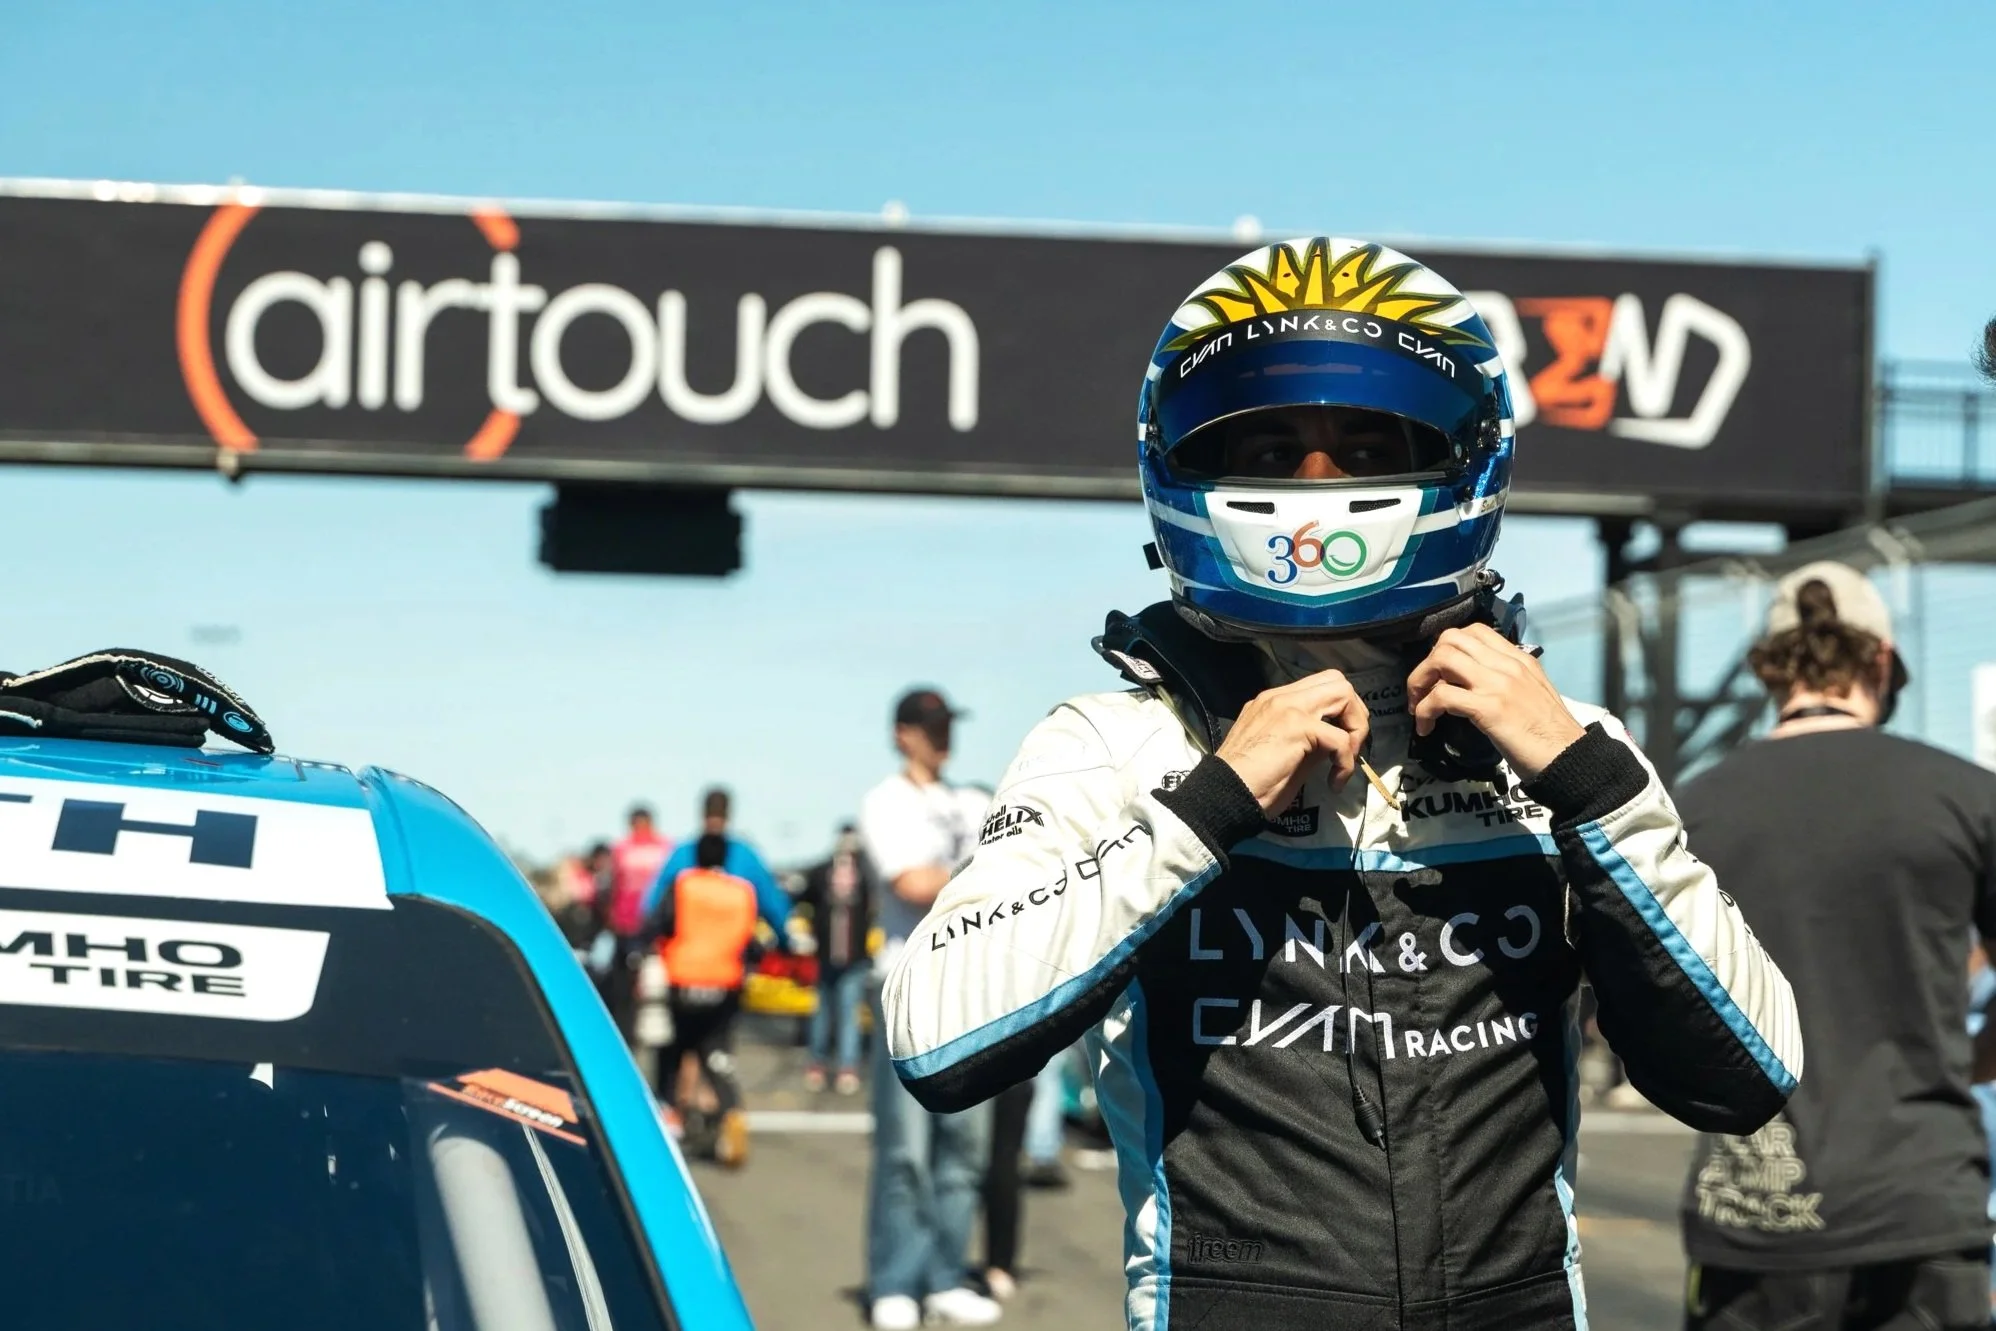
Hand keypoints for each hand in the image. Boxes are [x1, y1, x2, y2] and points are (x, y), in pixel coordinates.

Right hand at [1215, 669, 1369, 815]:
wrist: (1224, 795)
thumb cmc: (1248, 782)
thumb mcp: (1283, 753)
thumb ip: (1308, 740)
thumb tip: (1336, 743)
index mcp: (1274, 701)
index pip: (1320, 686)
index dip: (1340, 711)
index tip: (1339, 743)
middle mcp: (1280, 697)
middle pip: (1337, 681)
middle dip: (1354, 713)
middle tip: (1350, 747)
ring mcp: (1288, 708)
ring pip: (1343, 695)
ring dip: (1355, 728)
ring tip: (1345, 760)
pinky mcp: (1297, 727)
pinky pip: (1339, 738)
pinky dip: (1345, 762)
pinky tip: (1334, 782)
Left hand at [1405, 625, 1585, 780]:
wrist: (1571, 759)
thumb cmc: (1551, 736)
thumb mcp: (1532, 694)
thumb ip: (1507, 681)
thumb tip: (1474, 685)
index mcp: (1519, 659)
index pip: (1474, 631)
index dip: (1447, 648)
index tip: (1440, 674)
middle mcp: (1507, 665)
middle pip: (1450, 639)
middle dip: (1426, 663)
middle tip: (1422, 690)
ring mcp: (1498, 684)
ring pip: (1442, 659)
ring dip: (1419, 682)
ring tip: (1418, 708)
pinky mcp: (1489, 708)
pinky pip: (1441, 696)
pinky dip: (1425, 711)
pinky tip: (1425, 728)